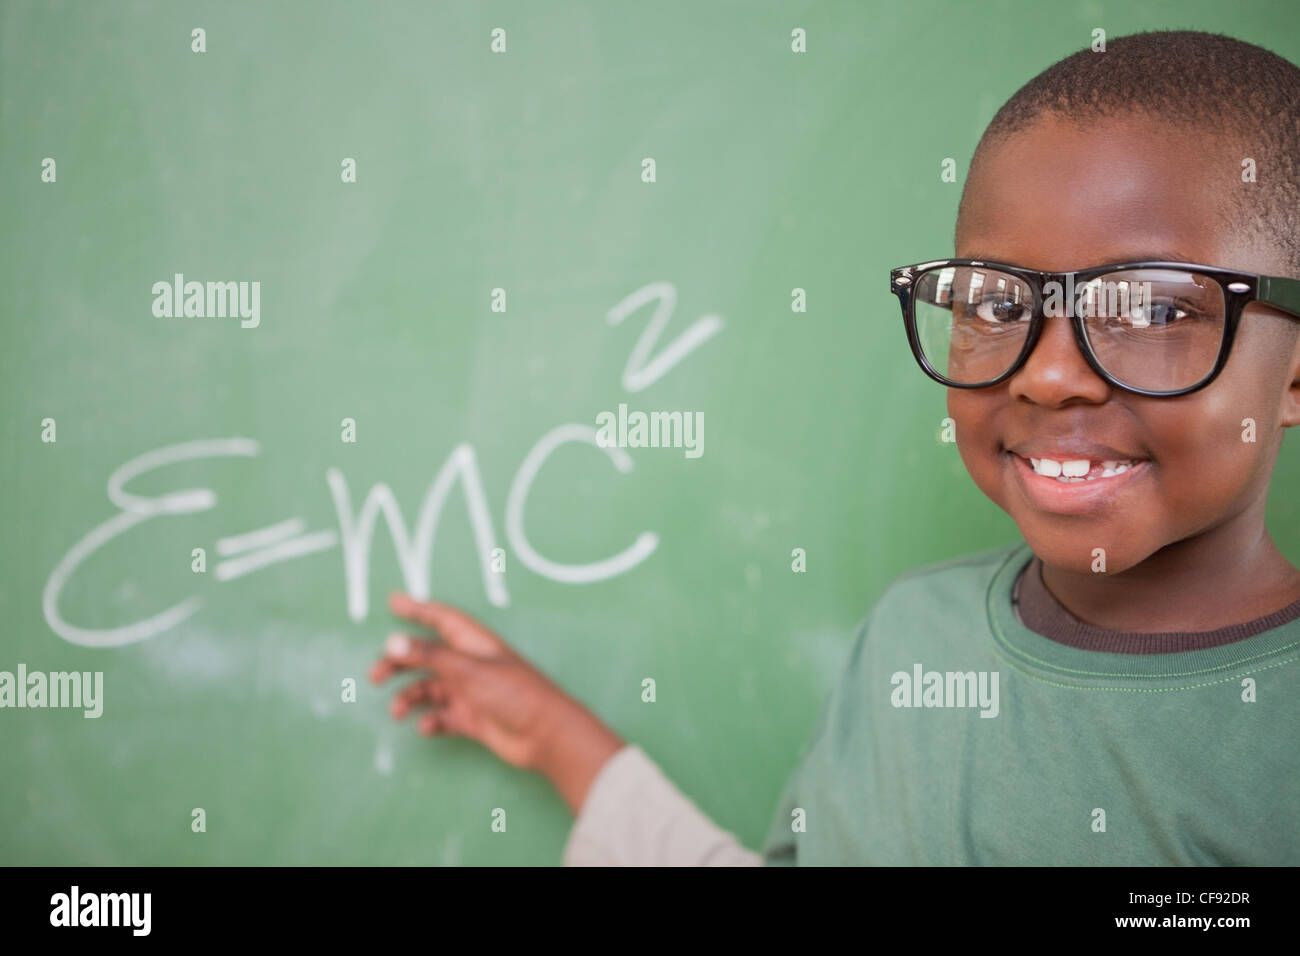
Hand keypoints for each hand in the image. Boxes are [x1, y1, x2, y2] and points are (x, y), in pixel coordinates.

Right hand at [370, 592, 625, 813]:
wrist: (545, 735)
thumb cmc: (516, 694)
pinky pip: (441, 717)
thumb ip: (430, 657)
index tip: (393, 602)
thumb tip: (393, 642)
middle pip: (426, 656)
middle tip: (375, 676)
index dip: (418, 609)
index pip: (441, 619)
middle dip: (399, 664)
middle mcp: (470, 665)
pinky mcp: (472, 718)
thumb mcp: (468, 671)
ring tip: (398, 711)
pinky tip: (427, 727)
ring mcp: (471, 692)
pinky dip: (430, 721)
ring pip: (430, 689)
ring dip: (410, 698)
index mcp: (474, 643)